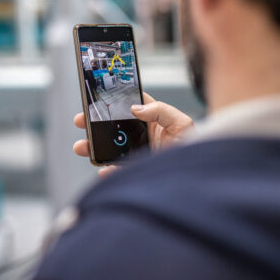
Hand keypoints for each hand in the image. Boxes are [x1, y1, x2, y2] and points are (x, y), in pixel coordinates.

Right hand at [72, 92, 194, 176]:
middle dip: (94, 124)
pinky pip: (117, 171)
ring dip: (93, 148)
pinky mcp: (137, 172)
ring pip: (110, 149)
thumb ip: (161, 111)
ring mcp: (138, 155)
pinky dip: (108, 171)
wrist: (199, 179)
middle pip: (114, 128)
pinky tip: (103, 170)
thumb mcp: (183, 124)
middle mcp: (143, 137)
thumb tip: (137, 108)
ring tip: (81, 146)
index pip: (130, 106)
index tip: (97, 100)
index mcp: (154, 121)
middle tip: (81, 121)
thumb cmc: (197, 149)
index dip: (113, 101)